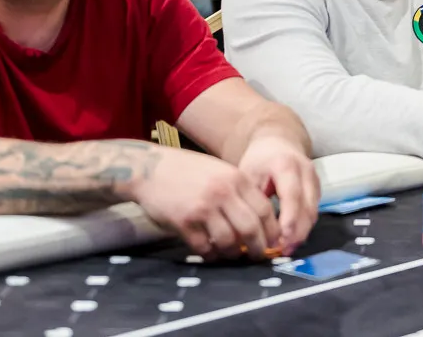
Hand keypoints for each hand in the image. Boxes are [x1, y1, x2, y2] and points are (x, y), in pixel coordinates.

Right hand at [129, 146, 281, 260]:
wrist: (150, 167)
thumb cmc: (187, 170)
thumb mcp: (220, 171)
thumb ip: (239, 190)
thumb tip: (259, 220)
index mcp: (236, 178)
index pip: (265, 210)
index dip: (272, 230)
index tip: (273, 241)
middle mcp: (223, 192)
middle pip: (251, 229)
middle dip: (258, 248)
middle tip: (257, 255)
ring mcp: (203, 208)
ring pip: (229, 242)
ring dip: (233, 253)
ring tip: (231, 253)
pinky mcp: (184, 222)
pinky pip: (205, 247)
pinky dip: (211, 254)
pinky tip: (210, 251)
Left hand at [237, 135, 320, 254]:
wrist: (278, 142)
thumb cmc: (259, 160)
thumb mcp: (248, 174)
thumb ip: (252, 199)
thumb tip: (250, 230)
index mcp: (286, 164)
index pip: (292, 194)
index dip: (289, 218)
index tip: (282, 238)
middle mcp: (306, 171)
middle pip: (307, 206)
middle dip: (297, 232)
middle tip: (283, 251)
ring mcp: (315, 180)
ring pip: (314, 212)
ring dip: (302, 233)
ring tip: (286, 250)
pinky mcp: (318, 189)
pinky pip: (314, 211)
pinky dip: (304, 227)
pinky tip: (291, 239)